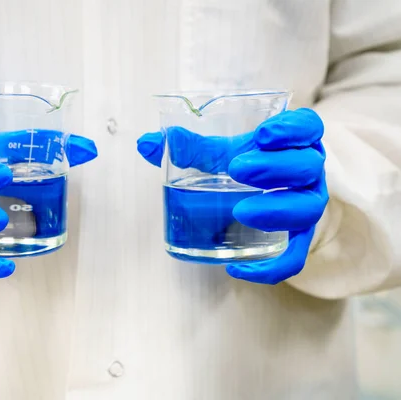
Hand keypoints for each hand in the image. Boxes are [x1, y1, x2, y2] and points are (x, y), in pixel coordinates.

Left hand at [137, 108, 327, 283]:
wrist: (259, 193)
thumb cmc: (240, 162)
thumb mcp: (217, 151)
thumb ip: (187, 146)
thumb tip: (145, 144)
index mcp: (292, 141)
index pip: (308, 127)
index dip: (292, 128)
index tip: (263, 134)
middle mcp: (307, 172)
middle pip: (308, 167)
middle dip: (275, 168)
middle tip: (237, 170)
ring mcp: (306, 205)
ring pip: (308, 210)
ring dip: (276, 210)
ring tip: (240, 211)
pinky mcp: (297, 239)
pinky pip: (295, 257)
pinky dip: (271, 266)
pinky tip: (236, 267)